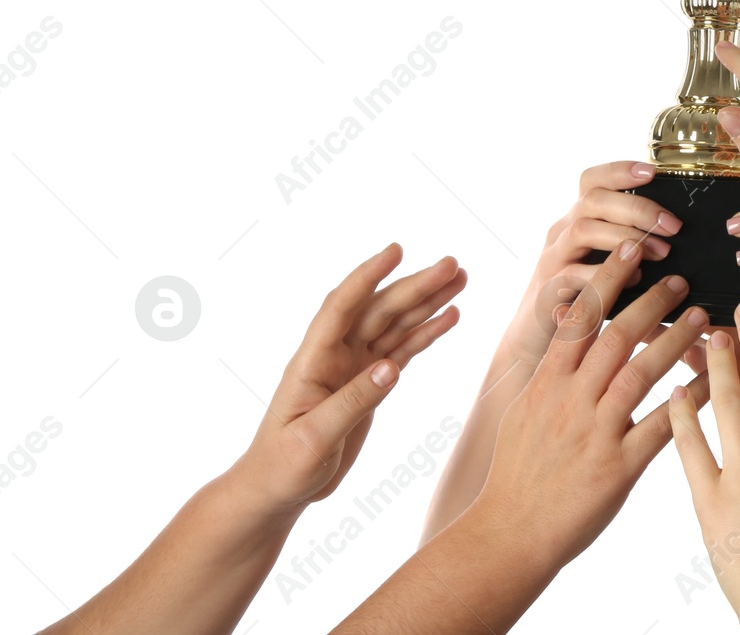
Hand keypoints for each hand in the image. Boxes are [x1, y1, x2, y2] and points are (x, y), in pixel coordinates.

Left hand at [230, 243, 463, 515]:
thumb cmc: (284, 466)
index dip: (367, 277)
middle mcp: (335, 355)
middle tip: (452, 265)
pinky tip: (449, 316)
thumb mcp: (313, 439)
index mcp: (313, 361)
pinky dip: (426, 332)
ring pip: (395, 324)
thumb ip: (352, 401)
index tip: (396, 250)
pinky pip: (403, 349)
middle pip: (379, 310)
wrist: (279, 488)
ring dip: (427, 301)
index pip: (341, 307)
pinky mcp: (370, 381)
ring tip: (460, 279)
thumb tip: (391, 367)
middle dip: (415, 285)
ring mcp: (354, 366)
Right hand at [423, 162, 684, 542]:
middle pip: (615, 337)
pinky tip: (715, 381)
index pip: (579, 319)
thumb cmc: (519, 473)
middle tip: (681, 280)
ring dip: (676, 341)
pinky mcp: (618, 469)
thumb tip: (568, 324)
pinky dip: (690, 401)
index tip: (631, 251)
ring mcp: (595, 434)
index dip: (607, 280)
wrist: (509, 534)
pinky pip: (662, 427)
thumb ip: (552, 371)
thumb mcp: (525, 412)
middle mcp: (570, 402)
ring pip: (641, 373)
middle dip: (651, 302)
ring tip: (704, 318)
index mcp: (547, 384)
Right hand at [501, 160, 679, 364]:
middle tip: (673, 225)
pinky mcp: (547, 289)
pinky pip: (574, 274)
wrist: (537, 335)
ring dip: (626, 238)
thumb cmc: (583, 294)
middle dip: (637, 208)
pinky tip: (635, 280)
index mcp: (578, 219)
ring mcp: (553, 258)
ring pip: (583, 230)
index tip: (652, 172)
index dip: (620, 170)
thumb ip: (630, 245)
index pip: (592, 180)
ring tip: (661, 252)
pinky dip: (606, 274)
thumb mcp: (603, 262)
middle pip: (593, 200)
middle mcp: (562, 232)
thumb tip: (678, 236)